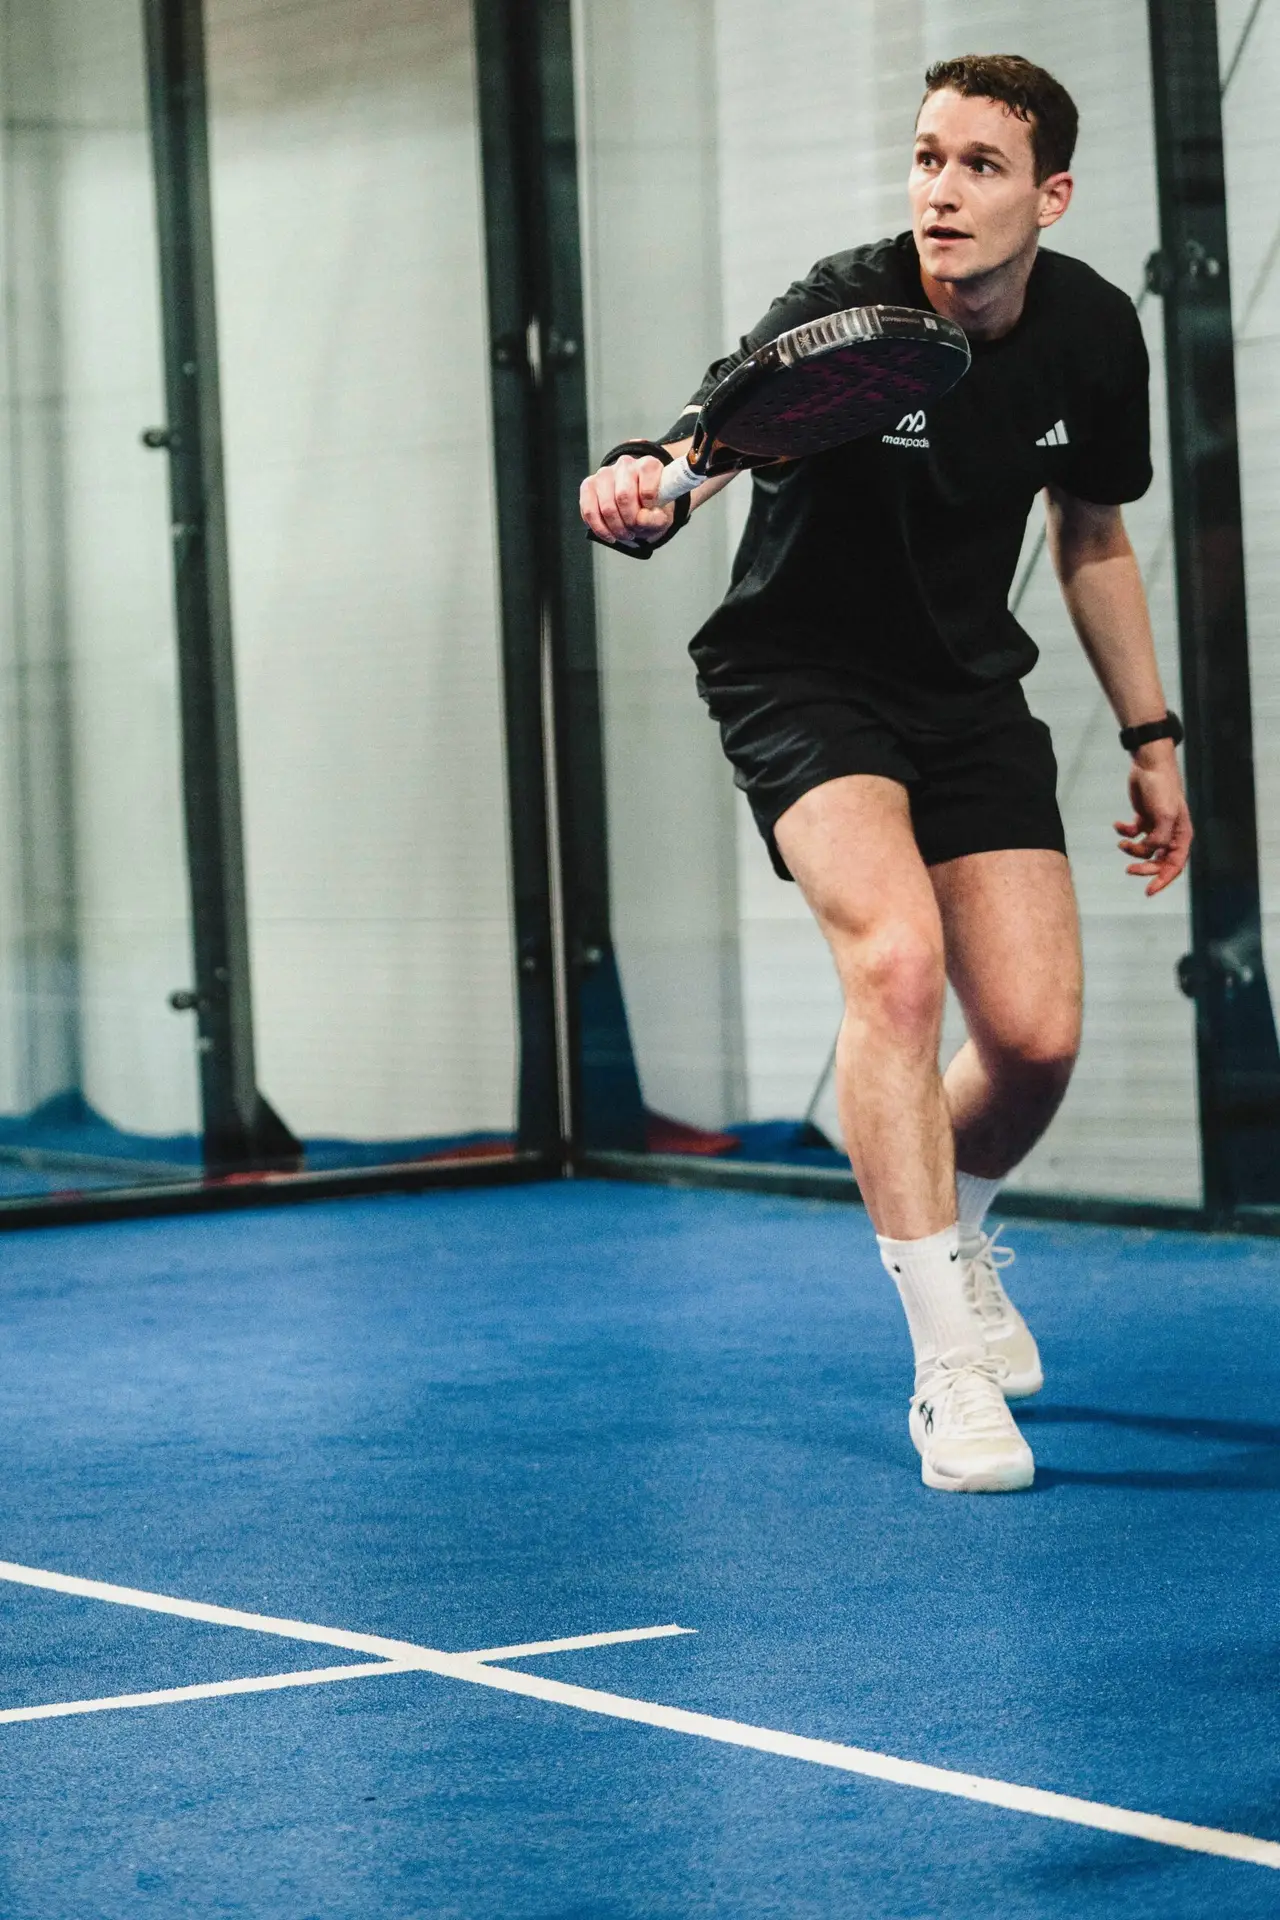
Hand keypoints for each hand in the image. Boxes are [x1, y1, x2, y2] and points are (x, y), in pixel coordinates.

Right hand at [579, 455, 674, 548]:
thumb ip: (657, 519)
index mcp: (648, 466)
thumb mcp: (663, 516)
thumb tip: (641, 519)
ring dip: (615, 528)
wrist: (638, 504)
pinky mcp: (588, 485)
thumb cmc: (651, 508)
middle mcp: (626, 465)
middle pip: (624, 497)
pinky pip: (589, 511)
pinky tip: (609, 534)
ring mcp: (605, 473)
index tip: (650, 513)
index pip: (646, 488)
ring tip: (624, 533)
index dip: (648, 507)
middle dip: (629, 521)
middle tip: (634, 529)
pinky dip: (600, 528)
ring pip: (606, 507)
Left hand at [1113, 746, 1192, 895]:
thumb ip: (1160, 838)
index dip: (1163, 881)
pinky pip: (1132, 835)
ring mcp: (1156, 827)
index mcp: (1181, 836)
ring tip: (1122, 844)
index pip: (1175, 866)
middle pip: (1158, 862)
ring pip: (1144, 851)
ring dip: (1131, 850)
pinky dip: (1123, 833)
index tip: (1148, 892)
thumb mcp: (1164, 815)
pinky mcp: (1142, 819)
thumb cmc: (1162, 788)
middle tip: (1129, 869)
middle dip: (1144, 868)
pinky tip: (1118, 825)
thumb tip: (1151, 853)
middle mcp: (1170, 834)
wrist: (1149, 765)